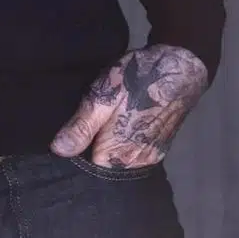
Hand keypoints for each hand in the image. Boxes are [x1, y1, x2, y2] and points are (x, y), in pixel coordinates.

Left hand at [51, 45, 207, 168]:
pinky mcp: (158, 150)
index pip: (85, 168)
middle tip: (91, 121)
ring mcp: (149, 159)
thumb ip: (80, 128)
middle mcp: (134, 166)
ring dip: (111, 145)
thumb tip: (58, 150)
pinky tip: (123, 124)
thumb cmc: (138, 80)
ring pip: (119, 160)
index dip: (77, 150)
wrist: (181, 69)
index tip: (74, 131)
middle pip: (104, 165)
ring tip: (107, 122)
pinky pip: (134, 154)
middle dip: (94, 149)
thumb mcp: (101, 98)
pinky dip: (125, 143)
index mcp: (114, 158)